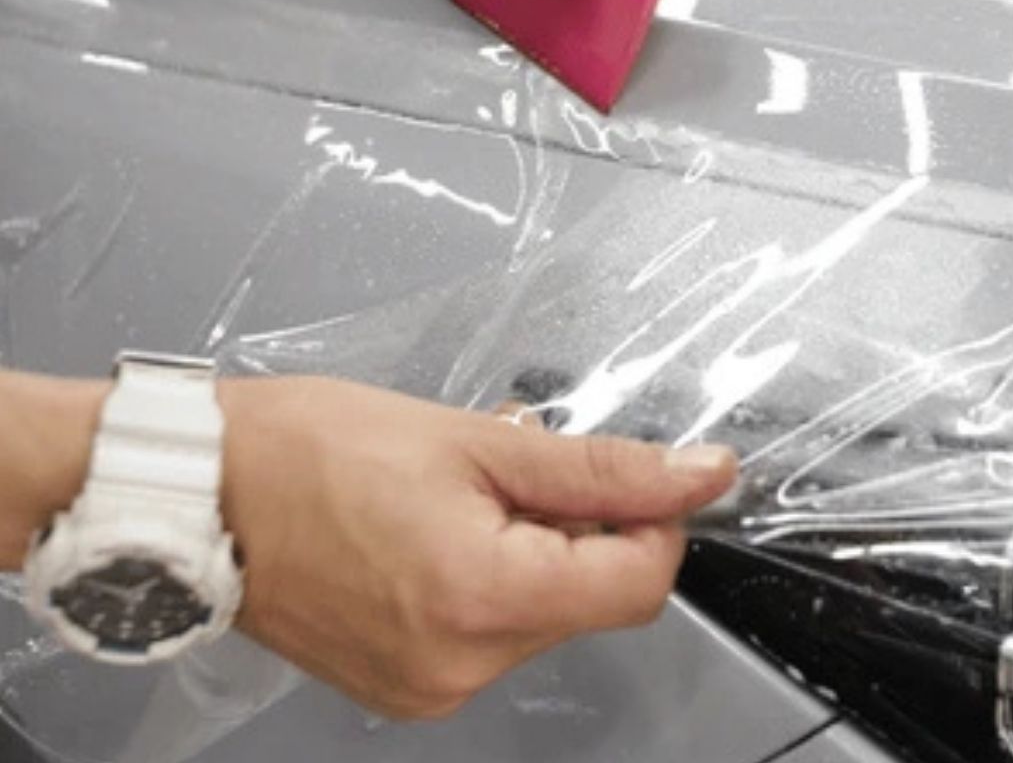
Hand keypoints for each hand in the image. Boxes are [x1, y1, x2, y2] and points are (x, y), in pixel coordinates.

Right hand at [217, 376, 735, 719]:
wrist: (194, 494)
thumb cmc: (308, 451)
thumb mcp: (480, 440)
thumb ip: (606, 469)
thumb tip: (702, 476)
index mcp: (484, 597)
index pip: (641, 583)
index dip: (654, 520)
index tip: (631, 477)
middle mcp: (461, 663)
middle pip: (591, 599)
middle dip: (576, 530)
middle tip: (507, 472)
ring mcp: (429, 686)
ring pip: (542, 616)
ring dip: (529, 552)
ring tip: (456, 499)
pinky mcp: (403, 688)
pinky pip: (488, 637)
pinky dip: (484, 583)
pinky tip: (432, 535)